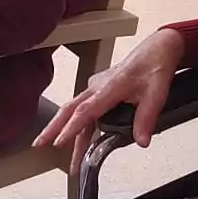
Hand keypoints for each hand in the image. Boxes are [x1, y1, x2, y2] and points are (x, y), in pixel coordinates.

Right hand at [34, 27, 184, 170]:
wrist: (158, 48)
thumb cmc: (155, 65)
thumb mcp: (157, 93)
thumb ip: (146, 118)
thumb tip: (141, 141)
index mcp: (110, 86)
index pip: (86, 111)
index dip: (71, 128)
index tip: (59, 142)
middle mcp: (98, 86)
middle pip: (70, 109)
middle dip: (53, 128)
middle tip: (39, 145)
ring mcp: (96, 87)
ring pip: (74, 110)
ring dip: (65, 130)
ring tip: (58, 150)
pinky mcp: (99, 89)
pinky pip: (83, 108)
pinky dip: (76, 124)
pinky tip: (77, 138)